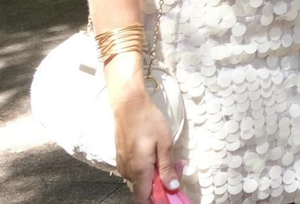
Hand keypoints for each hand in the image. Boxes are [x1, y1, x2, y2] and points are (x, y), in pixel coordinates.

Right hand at [108, 71, 180, 203]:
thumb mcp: (165, 144)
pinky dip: (148, 169)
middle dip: (161, 185)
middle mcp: (128, 171)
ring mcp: (123, 164)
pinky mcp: (122, 157)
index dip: (158, 201)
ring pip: (140, 180)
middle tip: (177, 169)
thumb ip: (167, 168)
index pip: (144, 198)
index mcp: (139, 170)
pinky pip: (135, 171)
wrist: (129, 105)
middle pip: (143, 190)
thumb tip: (172, 187)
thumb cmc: (149, 122)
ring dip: (155, 175)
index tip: (171, 195)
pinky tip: (157, 155)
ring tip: (170, 159)